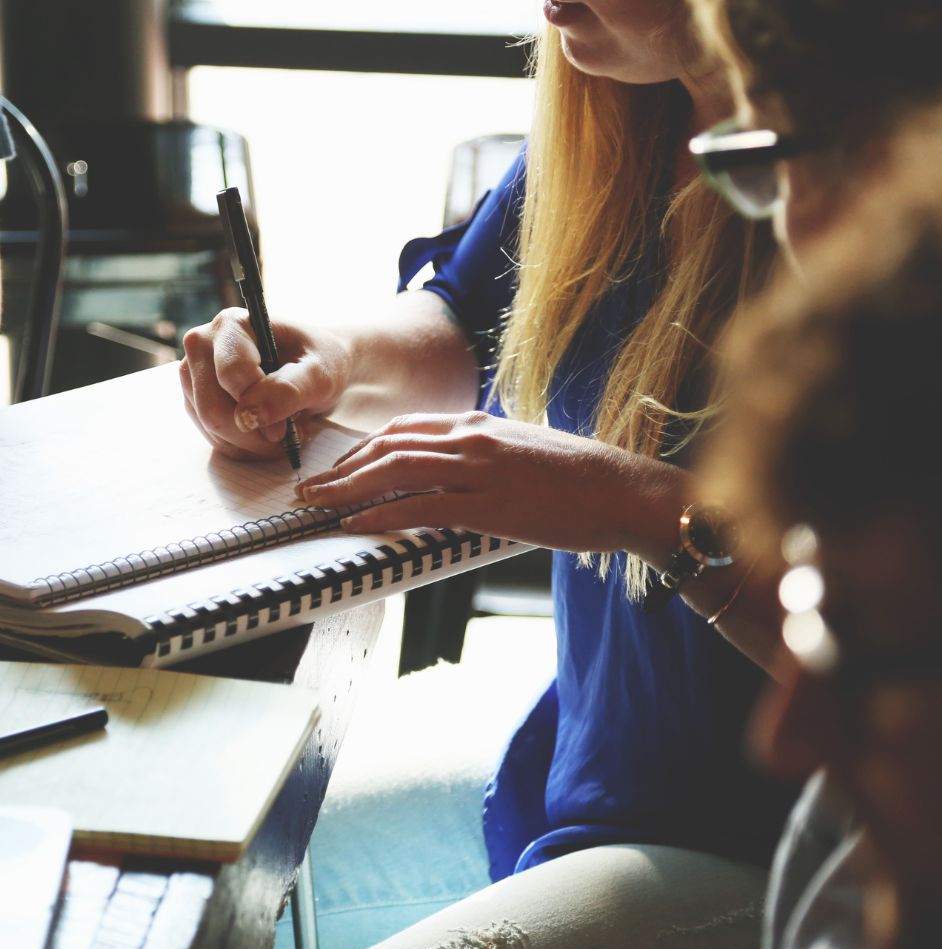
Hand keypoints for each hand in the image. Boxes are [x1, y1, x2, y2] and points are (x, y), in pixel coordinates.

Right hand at [179, 308, 353, 459]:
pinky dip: (245, 447)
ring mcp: (195, 374)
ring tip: (285, 433)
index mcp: (232, 325)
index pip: (231, 375)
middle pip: (212, 407)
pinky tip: (269, 436)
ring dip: (252, 444)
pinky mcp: (197, 400)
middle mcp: (204, 345)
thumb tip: (248, 416)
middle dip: (254, 434)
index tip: (289, 425)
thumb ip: (288, 390)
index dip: (260, 407)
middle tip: (290, 436)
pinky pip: (214, 438)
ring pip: (211, 428)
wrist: (317, 367)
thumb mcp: (320, 375)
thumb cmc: (322, 362)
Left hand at [296, 411, 689, 556]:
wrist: (624, 489)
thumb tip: (464, 474)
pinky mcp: (489, 503)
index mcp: (481, 425)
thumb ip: (490, 456)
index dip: (364, 448)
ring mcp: (479, 469)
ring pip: (396, 471)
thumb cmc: (583, 478)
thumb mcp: (528, 452)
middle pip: (389, 445)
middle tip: (311, 487)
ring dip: (347, 488)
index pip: (406, 429)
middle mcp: (473, 438)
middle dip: (342, 467)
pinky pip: (421, 506)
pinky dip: (381, 514)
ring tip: (317, 504)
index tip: (341, 466)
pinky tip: (355, 524)